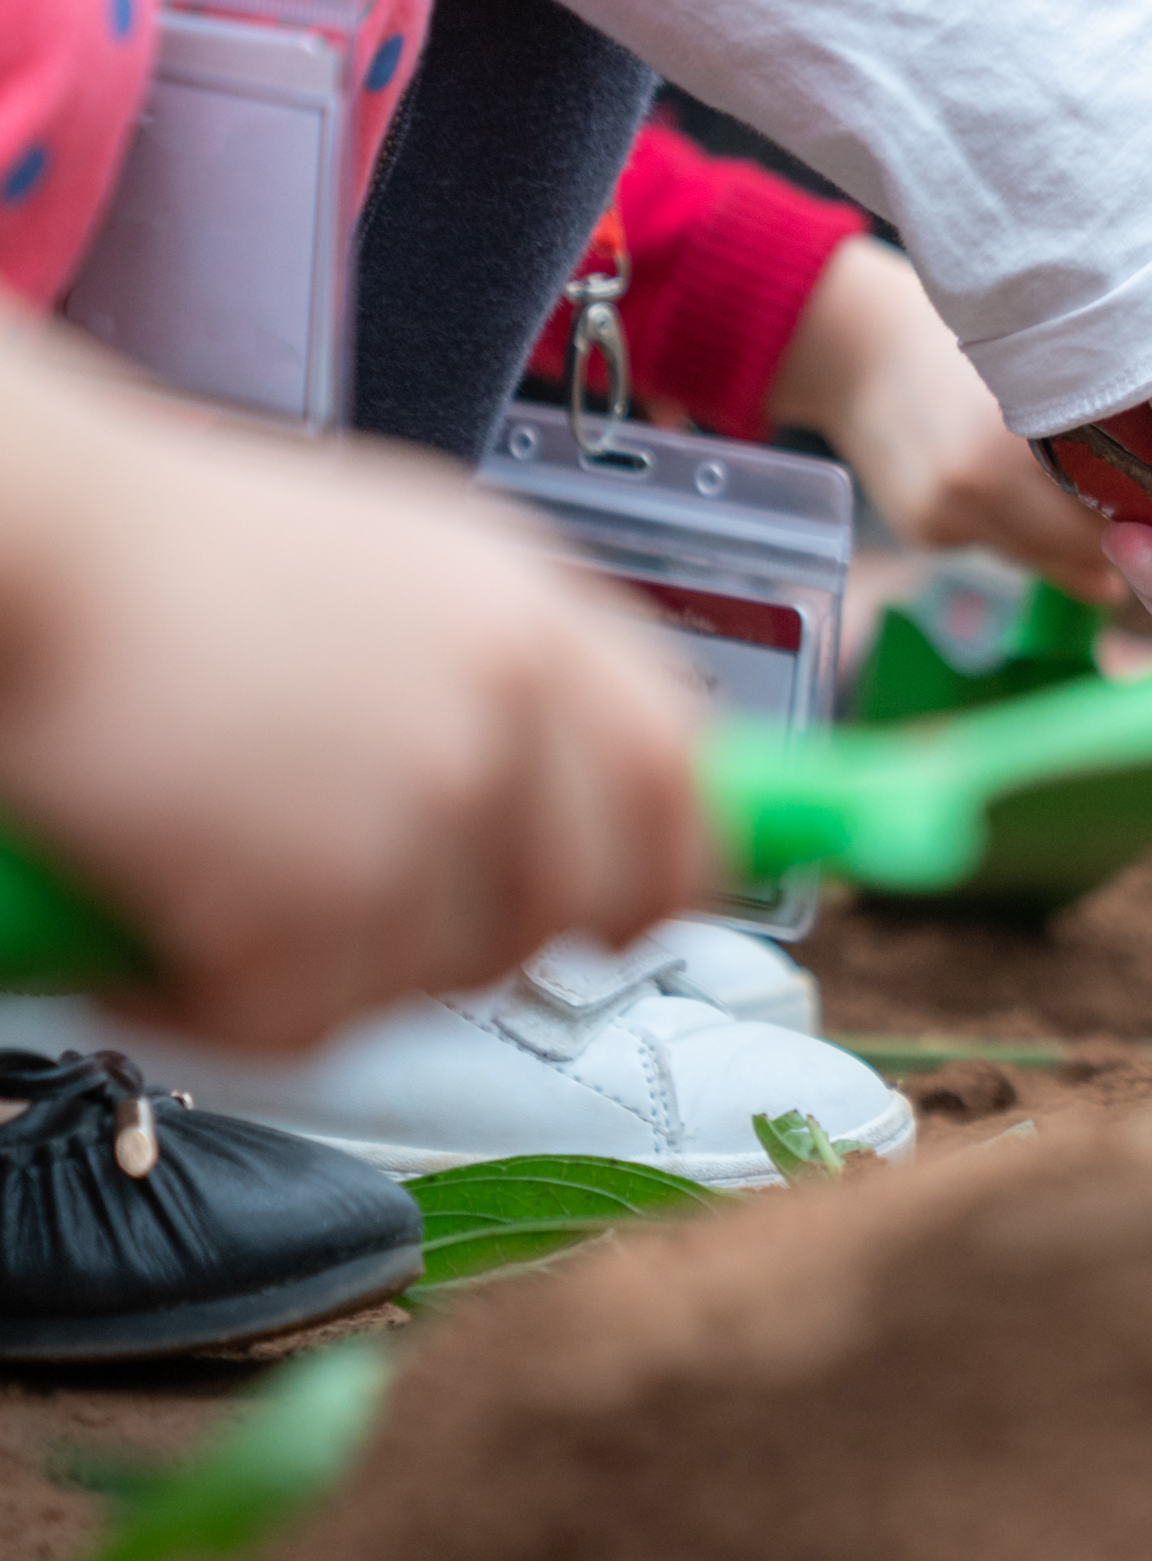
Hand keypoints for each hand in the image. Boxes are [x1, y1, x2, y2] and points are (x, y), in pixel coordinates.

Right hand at [0, 348, 706, 1047]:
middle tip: (357, 928)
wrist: (25, 541)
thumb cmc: (169, 556)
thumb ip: (501, 663)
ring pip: (434, 974)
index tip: (617, 923)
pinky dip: (217, 1009)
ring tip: (214, 907)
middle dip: (476, 945)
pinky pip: (303, 1018)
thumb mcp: (399, 564)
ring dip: (324, 972)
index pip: (678, 783)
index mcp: (538, 614)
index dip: (658, 874)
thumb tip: (579, 791)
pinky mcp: (314, 888)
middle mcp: (507, 705)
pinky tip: (149, 951)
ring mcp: (421, 799)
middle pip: (572, 905)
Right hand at [769, 238, 1117, 603]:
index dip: (1144, 508)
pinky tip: (997, 484)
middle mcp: (982, 481)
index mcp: (1022, 432)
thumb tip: (1145, 501)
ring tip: (1057, 486)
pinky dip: (1011, 527)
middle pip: (1079, 543)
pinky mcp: (925, 530)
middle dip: (1108, 535)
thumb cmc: (961, 351)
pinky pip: (997, 546)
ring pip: (1041, 554)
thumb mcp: (1035, 373)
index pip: (1112, 504)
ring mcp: (949, 512)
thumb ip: (1093, 432)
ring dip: (1061, 537)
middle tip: (1130, 511)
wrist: (854, 349)